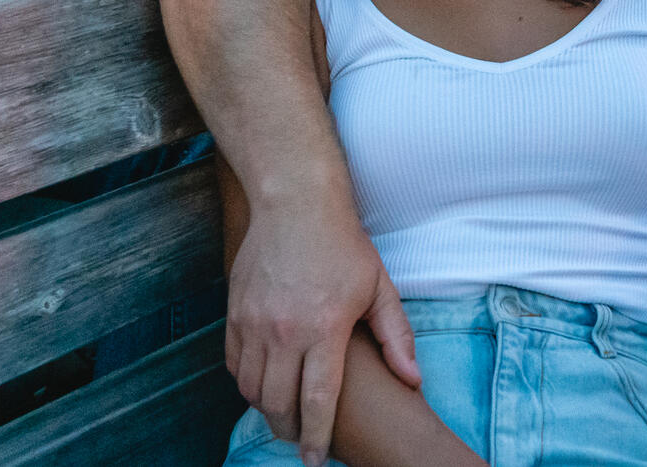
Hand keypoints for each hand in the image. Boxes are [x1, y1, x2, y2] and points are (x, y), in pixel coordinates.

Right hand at [226, 201, 420, 464]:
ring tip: (285, 414)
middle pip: (278, 403)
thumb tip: (413, 379)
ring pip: (252, 389)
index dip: (316, 436)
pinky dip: (247, 383)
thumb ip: (396, 337)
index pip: (317, 399)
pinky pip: (234, 364)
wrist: (295, 204)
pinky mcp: (235, 314)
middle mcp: (284, 330)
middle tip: (301, 441)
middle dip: (290, 430)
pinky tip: (264, 385)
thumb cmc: (343, 245)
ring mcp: (254, 322)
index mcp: (324, 327)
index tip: (317, 459)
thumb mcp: (380, 287)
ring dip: (267, 409)